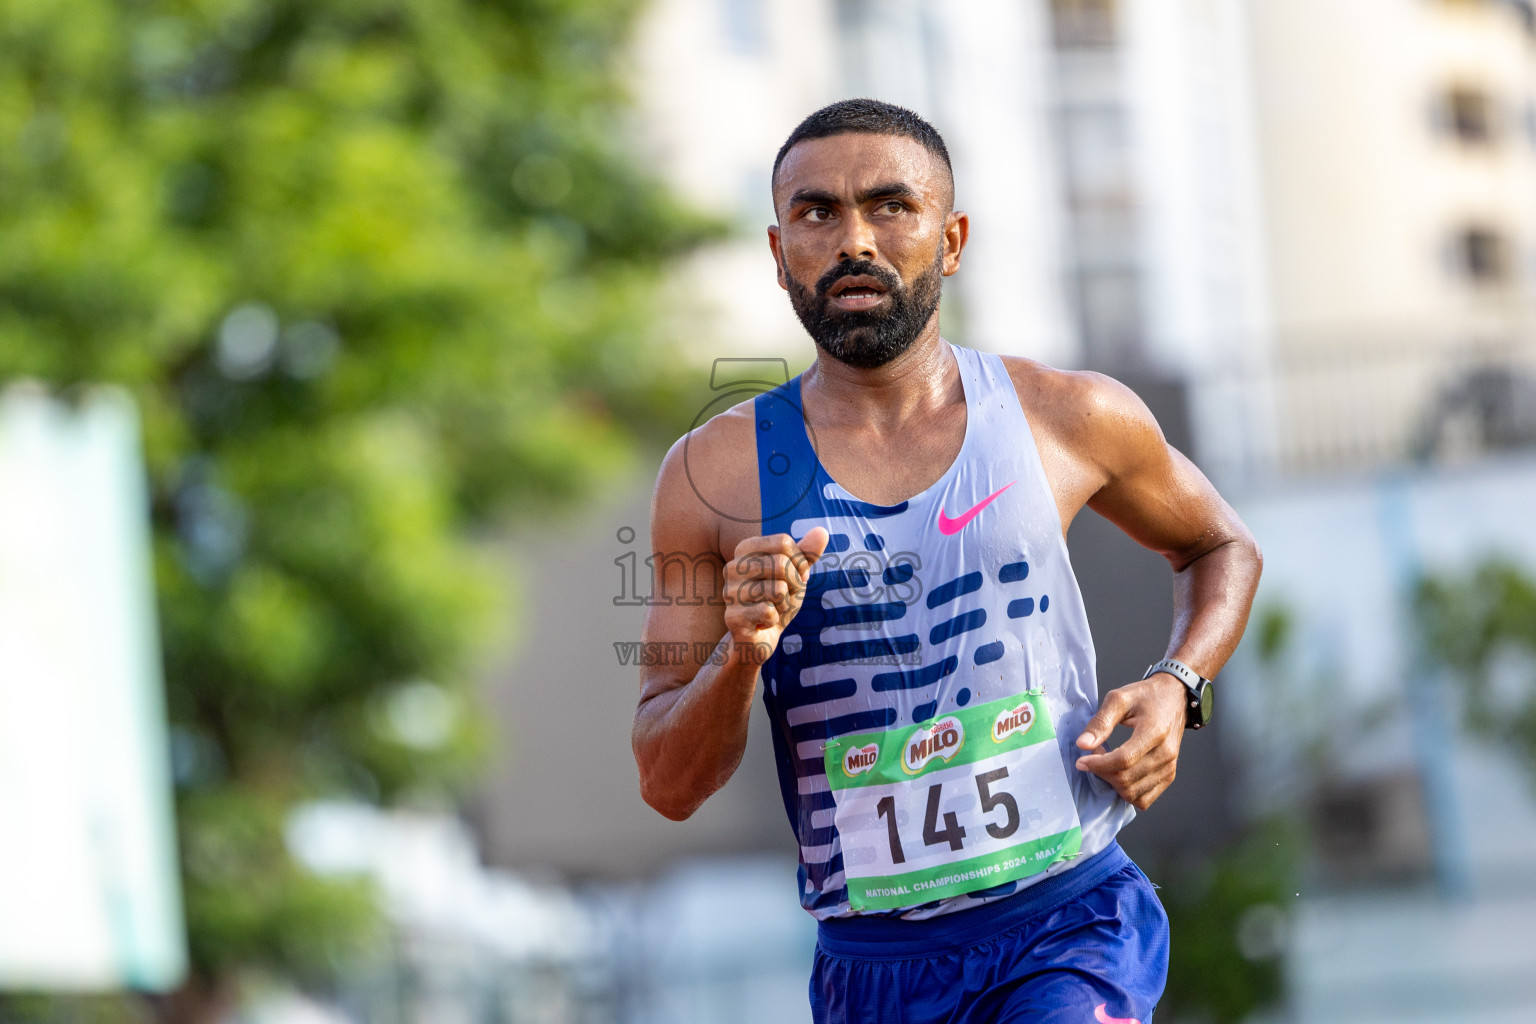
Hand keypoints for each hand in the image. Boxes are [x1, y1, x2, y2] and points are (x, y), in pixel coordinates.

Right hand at [723, 528, 829, 657]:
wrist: (760, 637)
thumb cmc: (778, 599)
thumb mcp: (796, 574)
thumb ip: (807, 553)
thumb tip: (823, 531)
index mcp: (745, 548)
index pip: (783, 542)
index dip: (798, 562)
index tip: (794, 577)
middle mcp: (732, 567)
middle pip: (781, 564)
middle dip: (794, 585)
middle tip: (783, 597)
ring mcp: (729, 592)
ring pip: (778, 589)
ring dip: (785, 604)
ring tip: (773, 609)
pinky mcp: (732, 617)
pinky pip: (770, 612)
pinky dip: (775, 620)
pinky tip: (763, 623)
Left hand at [1073, 672, 1186, 810]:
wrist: (1174, 698)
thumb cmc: (1146, 696)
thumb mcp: (1119, 698)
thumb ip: (1100, 722)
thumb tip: (1082, 744)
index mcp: (1155, 731)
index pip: (1123, 760)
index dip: (1098, 764)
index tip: (1082, 760)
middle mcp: (1166, 753)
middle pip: (1126, 779)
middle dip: (1102, 772)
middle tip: (1095, 754)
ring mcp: (1169, 767)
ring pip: (1133, 793)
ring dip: (1112, 782)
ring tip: (1107, 762)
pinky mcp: (1169, 776)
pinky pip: (1144, 799)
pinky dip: (1126, 792)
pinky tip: (1119, 774)